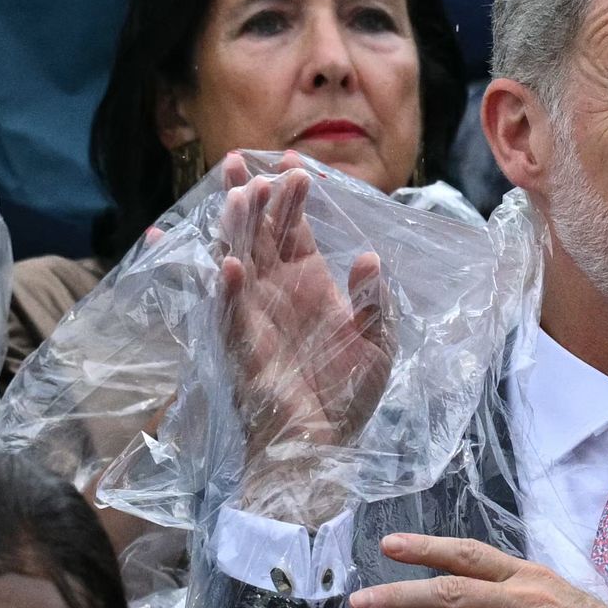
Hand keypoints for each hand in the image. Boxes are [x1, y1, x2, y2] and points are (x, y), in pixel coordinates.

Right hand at [220, 153, 392, 520]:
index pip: (295, 227)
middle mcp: (277, 291)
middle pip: (259, 231)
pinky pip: (231, 315)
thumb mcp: (378, 342)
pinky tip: (230, 265)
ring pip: (239, 260)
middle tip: (246, 160)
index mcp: (309, 281)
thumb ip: (374, 299)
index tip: (295, 161)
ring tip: (238, 194)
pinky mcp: (242, 349)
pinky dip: (229, 291)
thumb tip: (370, 255)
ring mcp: (255, 316)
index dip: (292, 195)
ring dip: (237, 229)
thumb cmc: (349, 394)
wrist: (325, 446)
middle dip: (253, 195)